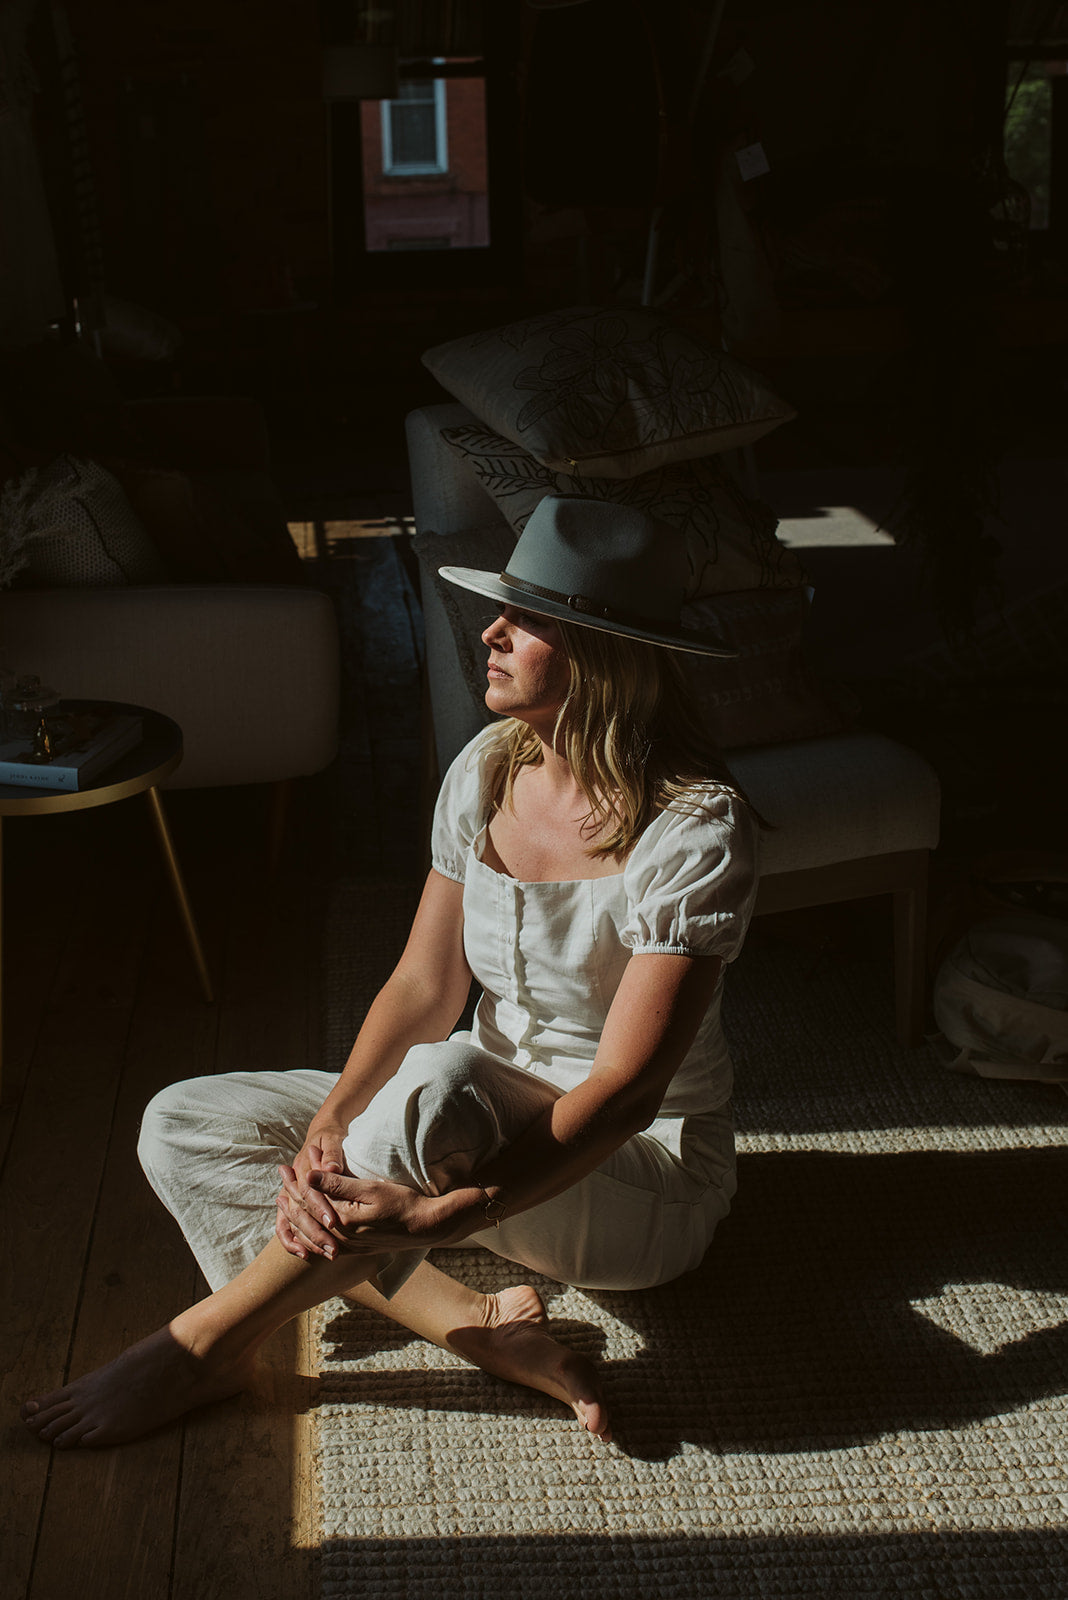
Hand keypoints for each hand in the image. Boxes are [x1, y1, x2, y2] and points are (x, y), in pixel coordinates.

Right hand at [275, 1124, 347, 1258]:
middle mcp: (291, 1185)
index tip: (333, 1222)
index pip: (308, 1192)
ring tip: (329, 1255)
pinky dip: (294, 1242)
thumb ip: (332, 1154)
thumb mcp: (332, 1140)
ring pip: (291, 1224)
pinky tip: (307, 1254)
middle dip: (315, 1233)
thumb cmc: (330, 1137)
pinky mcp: (295, 1206)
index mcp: (300, 1168)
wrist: (322, 1137)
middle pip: (298, 1212)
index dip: (319, 1207)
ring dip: (307, 1241)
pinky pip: (287, 1228)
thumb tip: (331, 1167)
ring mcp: (291, 1197)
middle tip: (334, 1249)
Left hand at [280, 1168, 457, 1259]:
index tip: (286, 1166)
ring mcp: (346, 1247)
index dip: (296, 1182)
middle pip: (306, 1215)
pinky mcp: (353, 1250)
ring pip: (309, 1233)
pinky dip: (307, 1238)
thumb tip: (310, 1177)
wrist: (424, 1227)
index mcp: (342, 1220)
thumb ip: (339, 1185)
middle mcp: (340, 1238)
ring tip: (283, 1201)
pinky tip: (302, 1232)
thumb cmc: (402, 1203)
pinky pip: (321, 1248)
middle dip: (290, 1195)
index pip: (310, 1199)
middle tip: (281, 1176)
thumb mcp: (371, 1188)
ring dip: (294, 1215)